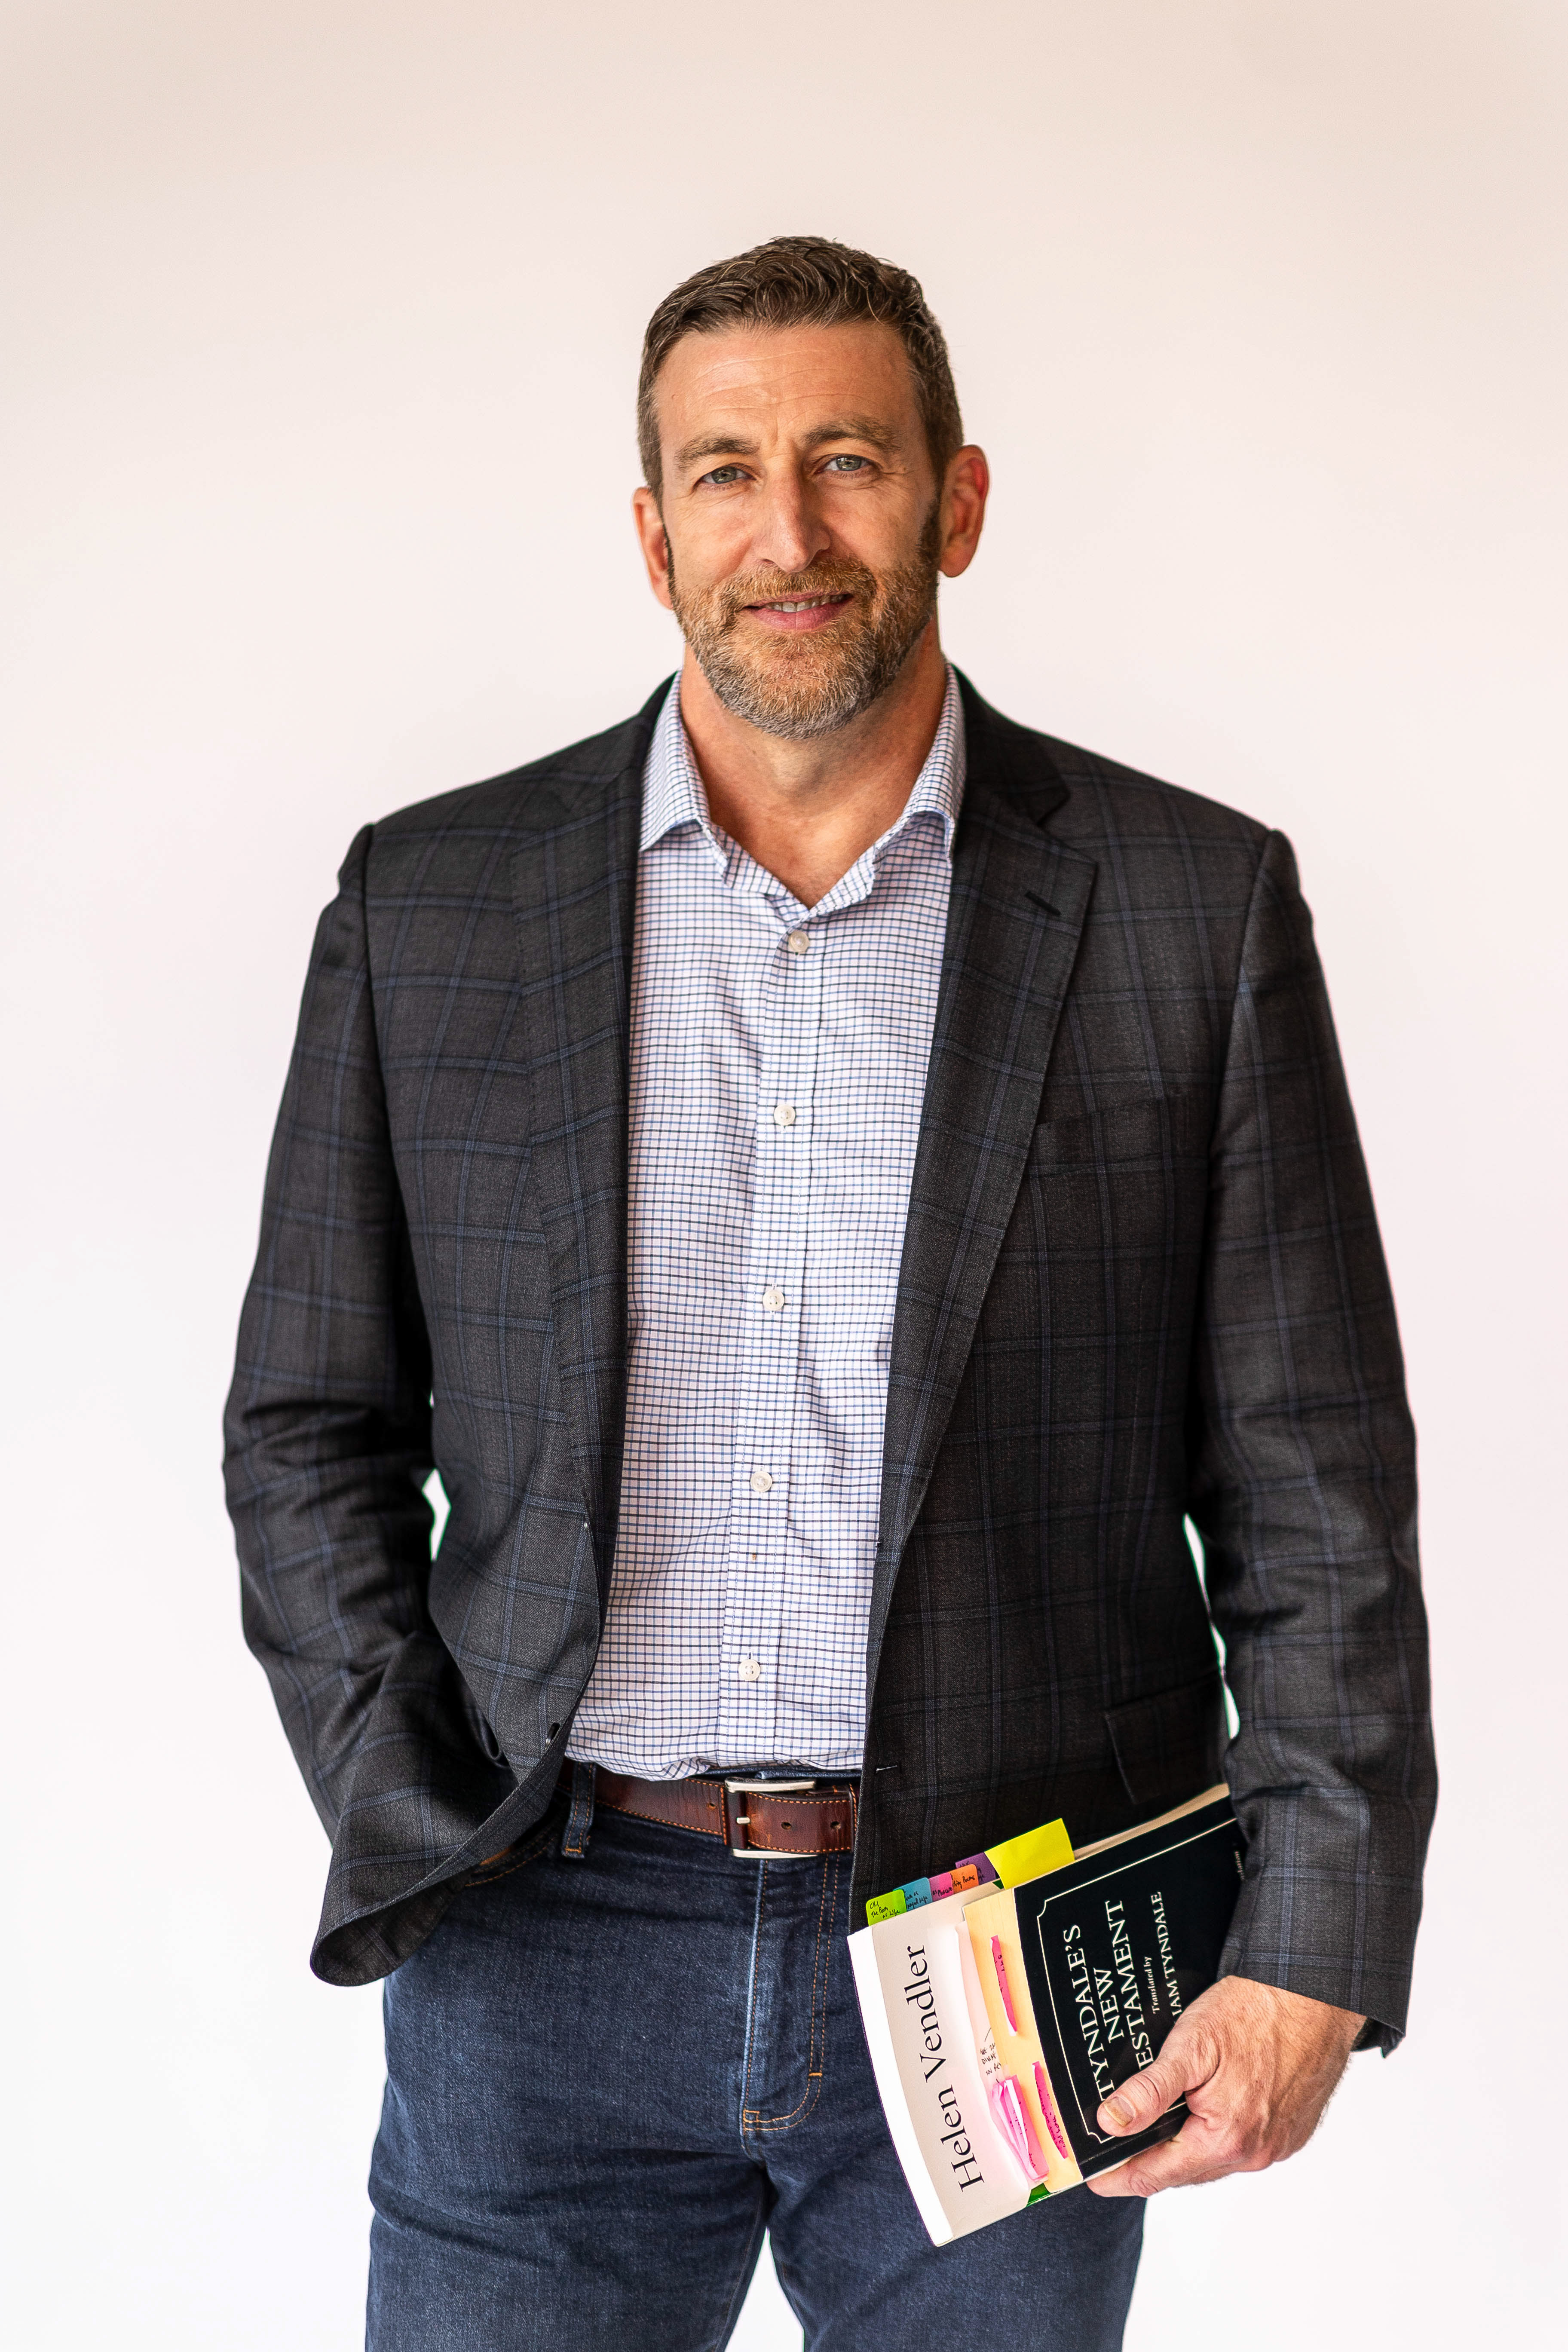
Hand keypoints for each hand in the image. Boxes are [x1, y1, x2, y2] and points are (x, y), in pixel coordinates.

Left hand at [1085, 1975, 1363, 2196]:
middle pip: (1185, 2171)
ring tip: (1154, 2128)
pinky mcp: (1290, 2133)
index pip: (1156, 2175)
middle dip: (1149, 2162)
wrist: (1313, 1998)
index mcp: (1225, 2140)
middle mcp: (1254, 2153)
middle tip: (1117, 2147)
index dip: (1119, 2177)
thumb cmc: (1253, 2013)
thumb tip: (1110, 2123)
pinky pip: (1242, 2147)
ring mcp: (1276, 2146)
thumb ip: (1149, 2091)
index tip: (1094, 2178)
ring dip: (1184, 2149)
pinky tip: (1203, 2112)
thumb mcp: (1190, 2045)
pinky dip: (1217, 2137)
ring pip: (1214, 2160)